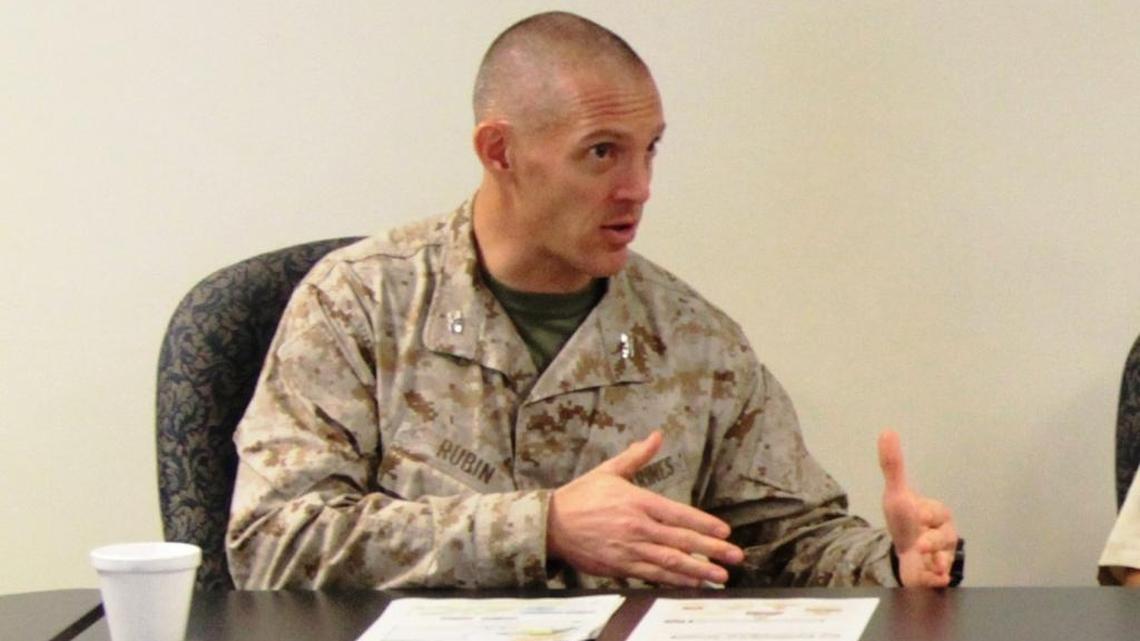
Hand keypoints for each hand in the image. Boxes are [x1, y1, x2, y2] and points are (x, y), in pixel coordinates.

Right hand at [546, 430, 743, 586]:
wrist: (550, 525)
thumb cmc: (581, 496)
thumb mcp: (609, 471)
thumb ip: (637, 456)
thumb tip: (656, 436)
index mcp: (637, 502)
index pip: (678, 514)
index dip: (704, 524)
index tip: (725, 531)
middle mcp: (637, 527)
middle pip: (681, 540)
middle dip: (711, 550)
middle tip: (735, 556)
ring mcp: (629, 549)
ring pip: (670, 562)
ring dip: (698, 570)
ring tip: (720, 576)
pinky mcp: (620, 566)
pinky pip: (652, 575)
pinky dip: (673, 580)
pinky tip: (690, 583)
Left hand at [878, 430, 958, 586]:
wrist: (900, 554)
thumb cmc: (903, 522)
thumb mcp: (895, 494)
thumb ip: (892, 465)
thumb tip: (887, 431)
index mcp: (939, 513)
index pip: (937, 512)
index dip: (923, 514)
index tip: (914, 515)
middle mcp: (946, 534)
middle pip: (945, 538)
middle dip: (931, 541)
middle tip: (918, 543)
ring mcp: (944, 555)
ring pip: (945, 559)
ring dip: (933, 560)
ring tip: (921, 558)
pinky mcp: (939, 575)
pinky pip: (942, 579)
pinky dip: (934, 578)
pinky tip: (928, 575)